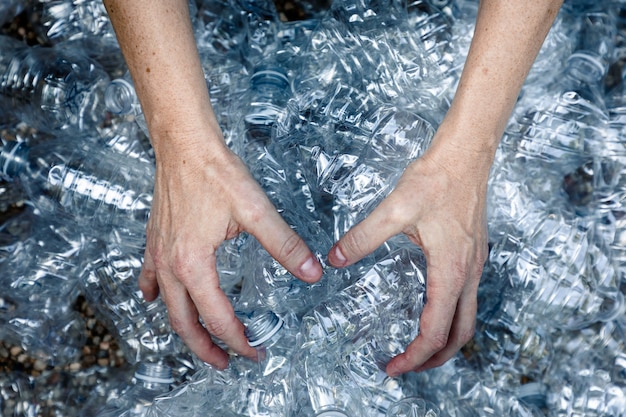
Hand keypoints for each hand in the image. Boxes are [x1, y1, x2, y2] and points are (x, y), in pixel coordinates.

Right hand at [139, 137, 322, 368]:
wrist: (184, 144)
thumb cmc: (215, 172)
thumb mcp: (256, 210)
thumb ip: (284, 244)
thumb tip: (310, 271)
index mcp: (194, 263)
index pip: (217, 316)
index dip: (238, 339)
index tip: (254, 350)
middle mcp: (170, 264)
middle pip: (184, 322)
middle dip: (205, 348)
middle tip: (225, 362)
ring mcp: (158, 253)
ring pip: (167, 305)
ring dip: (183, 328)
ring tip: (199, 341)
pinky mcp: (156, 239)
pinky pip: (150, 277)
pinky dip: (156, 294)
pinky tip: (156, 298)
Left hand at [327, 126, 490, 375]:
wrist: (465, 154)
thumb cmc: (437, 179)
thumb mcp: (394, 209)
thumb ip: (363, 237)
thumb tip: (335, 259)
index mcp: (450, 270)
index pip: (435, 331)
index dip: (414, 356)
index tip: (392, 366)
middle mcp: (468, 273)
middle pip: (460, 335)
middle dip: (435, 359)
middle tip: (406, 366)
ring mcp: (474, 264)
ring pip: (467, 318)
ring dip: (446, 340)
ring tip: (419, 348)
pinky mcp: (472, 253)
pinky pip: (466, 298)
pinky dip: (451, 317)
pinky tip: (430, 307)